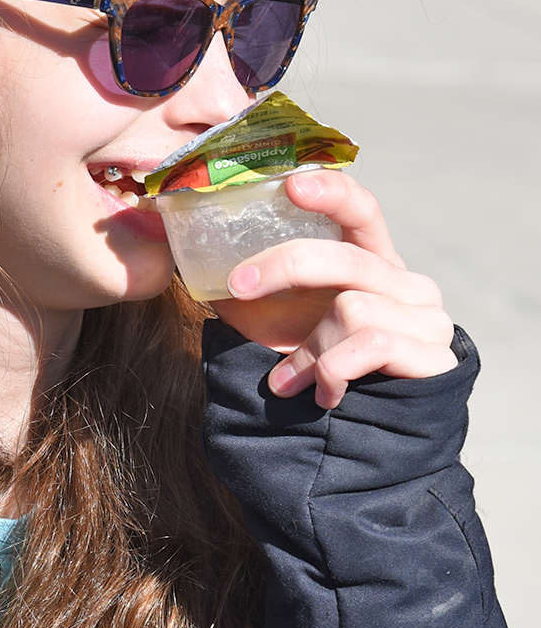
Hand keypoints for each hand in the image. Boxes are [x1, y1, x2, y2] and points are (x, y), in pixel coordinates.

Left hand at [209, 170, 456, 408]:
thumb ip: (251, 289)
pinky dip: (331, 370)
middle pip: (344, 258)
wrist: (365, 443)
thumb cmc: (316, 369)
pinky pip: (372, 345)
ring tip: (289, 381)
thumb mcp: (278, 321)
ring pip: (352, 308)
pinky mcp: (436, 357)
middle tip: (237, 285)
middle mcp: (407, 282)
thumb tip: (190, 263)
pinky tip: (323, 395)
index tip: (292, 184)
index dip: (331, 190)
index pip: (360, 208)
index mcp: (371, 260)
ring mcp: (429, 319)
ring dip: (307, 349)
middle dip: (283, 268)